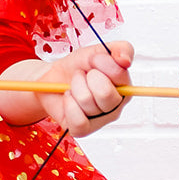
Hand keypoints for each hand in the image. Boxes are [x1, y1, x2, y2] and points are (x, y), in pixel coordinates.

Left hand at [0, 40, 134, 137]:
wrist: (52, 78)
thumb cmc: (77, 67)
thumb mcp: (97, 50)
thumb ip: (119, 49)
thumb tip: (125, 60)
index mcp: (124, 86)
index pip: (120, 74)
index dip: (101, 63)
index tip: (94, 60)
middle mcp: (116, 106)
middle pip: (105, 93)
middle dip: (86, 78)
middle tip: (82, 76)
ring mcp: (101, 120)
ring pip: (87, 102)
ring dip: (74, 88)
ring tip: (73, 86)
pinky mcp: (84, 130)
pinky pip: (78, 120)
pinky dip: (68, 104)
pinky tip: (68, 98)